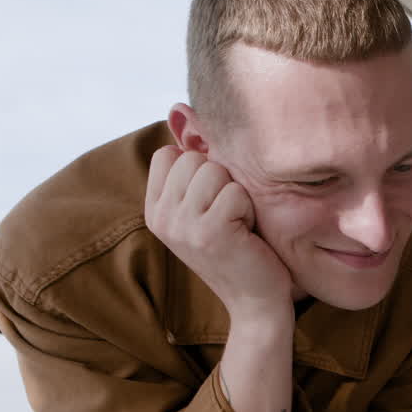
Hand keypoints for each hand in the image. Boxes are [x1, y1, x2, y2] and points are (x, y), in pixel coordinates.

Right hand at [145, 146, 292, 320]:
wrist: (256, 301)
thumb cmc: (241, 248)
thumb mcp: (206, 208)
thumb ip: (192, 170)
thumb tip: (181, 110)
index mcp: (155, 209)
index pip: (168, 153)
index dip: (200, 168)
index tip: (213, 201)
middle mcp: (161, 217)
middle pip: (194, 158)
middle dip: (223, 180)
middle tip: (230, 216)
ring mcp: (182, 226)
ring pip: (214, 171)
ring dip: (237, 194)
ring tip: (238, 223)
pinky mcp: (209, 234)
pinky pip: (235, 192)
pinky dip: (249, 209)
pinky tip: (247, 233)